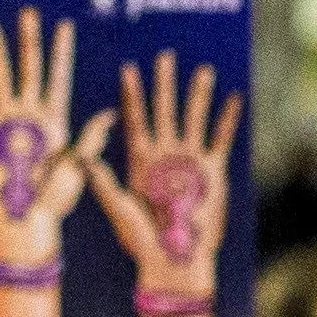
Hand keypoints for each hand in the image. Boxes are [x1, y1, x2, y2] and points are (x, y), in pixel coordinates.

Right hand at [0, 10, 97, 309]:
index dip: (61, 52)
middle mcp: (31, 115)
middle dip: (29, 42)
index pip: (59, 77)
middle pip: (30, 70)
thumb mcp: (77, 167)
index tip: (64, 26)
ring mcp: (7, 120)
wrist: (23, 219)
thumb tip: (111, 115)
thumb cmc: (54, 200)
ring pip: (1, 78)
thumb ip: (89, 139)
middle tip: (28, 14)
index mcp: (57, 120)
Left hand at [81, 51, 240, 316]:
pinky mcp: (212, 172)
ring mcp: (189, 161)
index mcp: (140, 160)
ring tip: (201, 69)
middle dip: (164, 84)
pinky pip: (220, 140)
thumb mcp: (118, 208)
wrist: (173, 259)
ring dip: (197, 95)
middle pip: (164, 111)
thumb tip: (83, 158)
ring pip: (193, 119)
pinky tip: (233, 98)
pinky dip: (227, 120)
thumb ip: (104, 182)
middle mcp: (165, 154)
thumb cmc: (141, 239)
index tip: (128, 69)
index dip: (132, 95)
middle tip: (165, 57)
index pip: (135, 119)